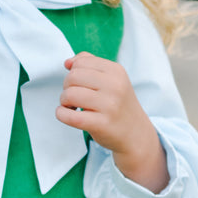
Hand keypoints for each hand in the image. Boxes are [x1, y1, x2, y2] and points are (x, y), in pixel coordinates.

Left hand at [56, 52, 169, 192]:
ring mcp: (109, 106)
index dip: (73, 73)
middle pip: (72, 77)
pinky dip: (61, 114)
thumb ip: (90, 64)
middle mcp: (115, 86)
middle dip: (67, 87)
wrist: (136, 134)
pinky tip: (67, 115)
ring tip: (72, 107)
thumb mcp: (112, 79)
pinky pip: (69, 116)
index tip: (80, 85)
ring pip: (69, 95)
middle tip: (74, 98)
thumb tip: (67, 62)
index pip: (80, 62)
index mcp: (116, 71)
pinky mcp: (102, 124)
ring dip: (64, 101)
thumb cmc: (118, 104)